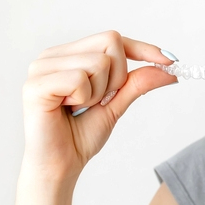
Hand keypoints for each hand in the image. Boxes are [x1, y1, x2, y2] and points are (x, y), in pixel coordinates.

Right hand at [21, 30, 178, 178]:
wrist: (60, 166)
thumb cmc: (80, 136)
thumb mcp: (116, 105)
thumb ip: (136, 83)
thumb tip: (168, 69)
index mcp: (69, 55)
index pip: (112, 38)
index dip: (143, 48)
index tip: (170, 61)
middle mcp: (53, 55)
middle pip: (110, 42)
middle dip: (118, 77)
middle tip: (98, 101)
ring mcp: (41, 67)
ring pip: (98, 62)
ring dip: (99, 92)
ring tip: (79, 108)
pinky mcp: (35, 84)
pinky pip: (78, 79)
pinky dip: (83, 98)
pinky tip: (67, 110)